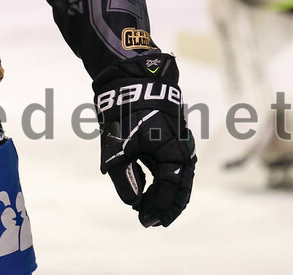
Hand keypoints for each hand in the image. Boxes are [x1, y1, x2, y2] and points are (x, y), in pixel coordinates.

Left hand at [94, 53, 195, 226]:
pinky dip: (156, 175)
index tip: (146, 221)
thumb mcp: (119, 145)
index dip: (160, 207)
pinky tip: (143, 183)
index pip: (172, 189)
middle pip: (178, 184)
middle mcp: (179, 148)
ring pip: (173, 173)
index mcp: (174, 153)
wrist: (131, 76)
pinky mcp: (165, 133)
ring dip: (161, 191)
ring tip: (147, 207)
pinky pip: (166, 160)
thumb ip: (125, 175)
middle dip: (165, 204)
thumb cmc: (125, 111)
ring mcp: (173, 140)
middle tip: (152, 221)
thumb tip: (133, 201)